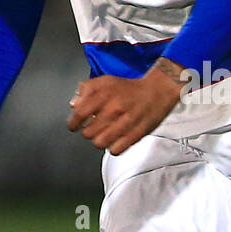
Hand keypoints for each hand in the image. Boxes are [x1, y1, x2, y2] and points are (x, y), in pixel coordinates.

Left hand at [67, 62, 186, 153]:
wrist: (157, 92)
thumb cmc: (129, 88)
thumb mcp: (105, 81)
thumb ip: (85, 91)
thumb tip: (74, 105)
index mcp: (104, 94)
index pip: (79, 114)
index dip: (73, 123)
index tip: (74, 126)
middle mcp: (114, 108)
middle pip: (88, 132)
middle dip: (88, 131)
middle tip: (94, 127)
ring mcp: (125, 123)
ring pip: (100, 143)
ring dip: (100, 140)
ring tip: (104, 134)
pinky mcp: (136, 135)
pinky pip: (115, 150)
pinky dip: (113, 147)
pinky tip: (115, 139)